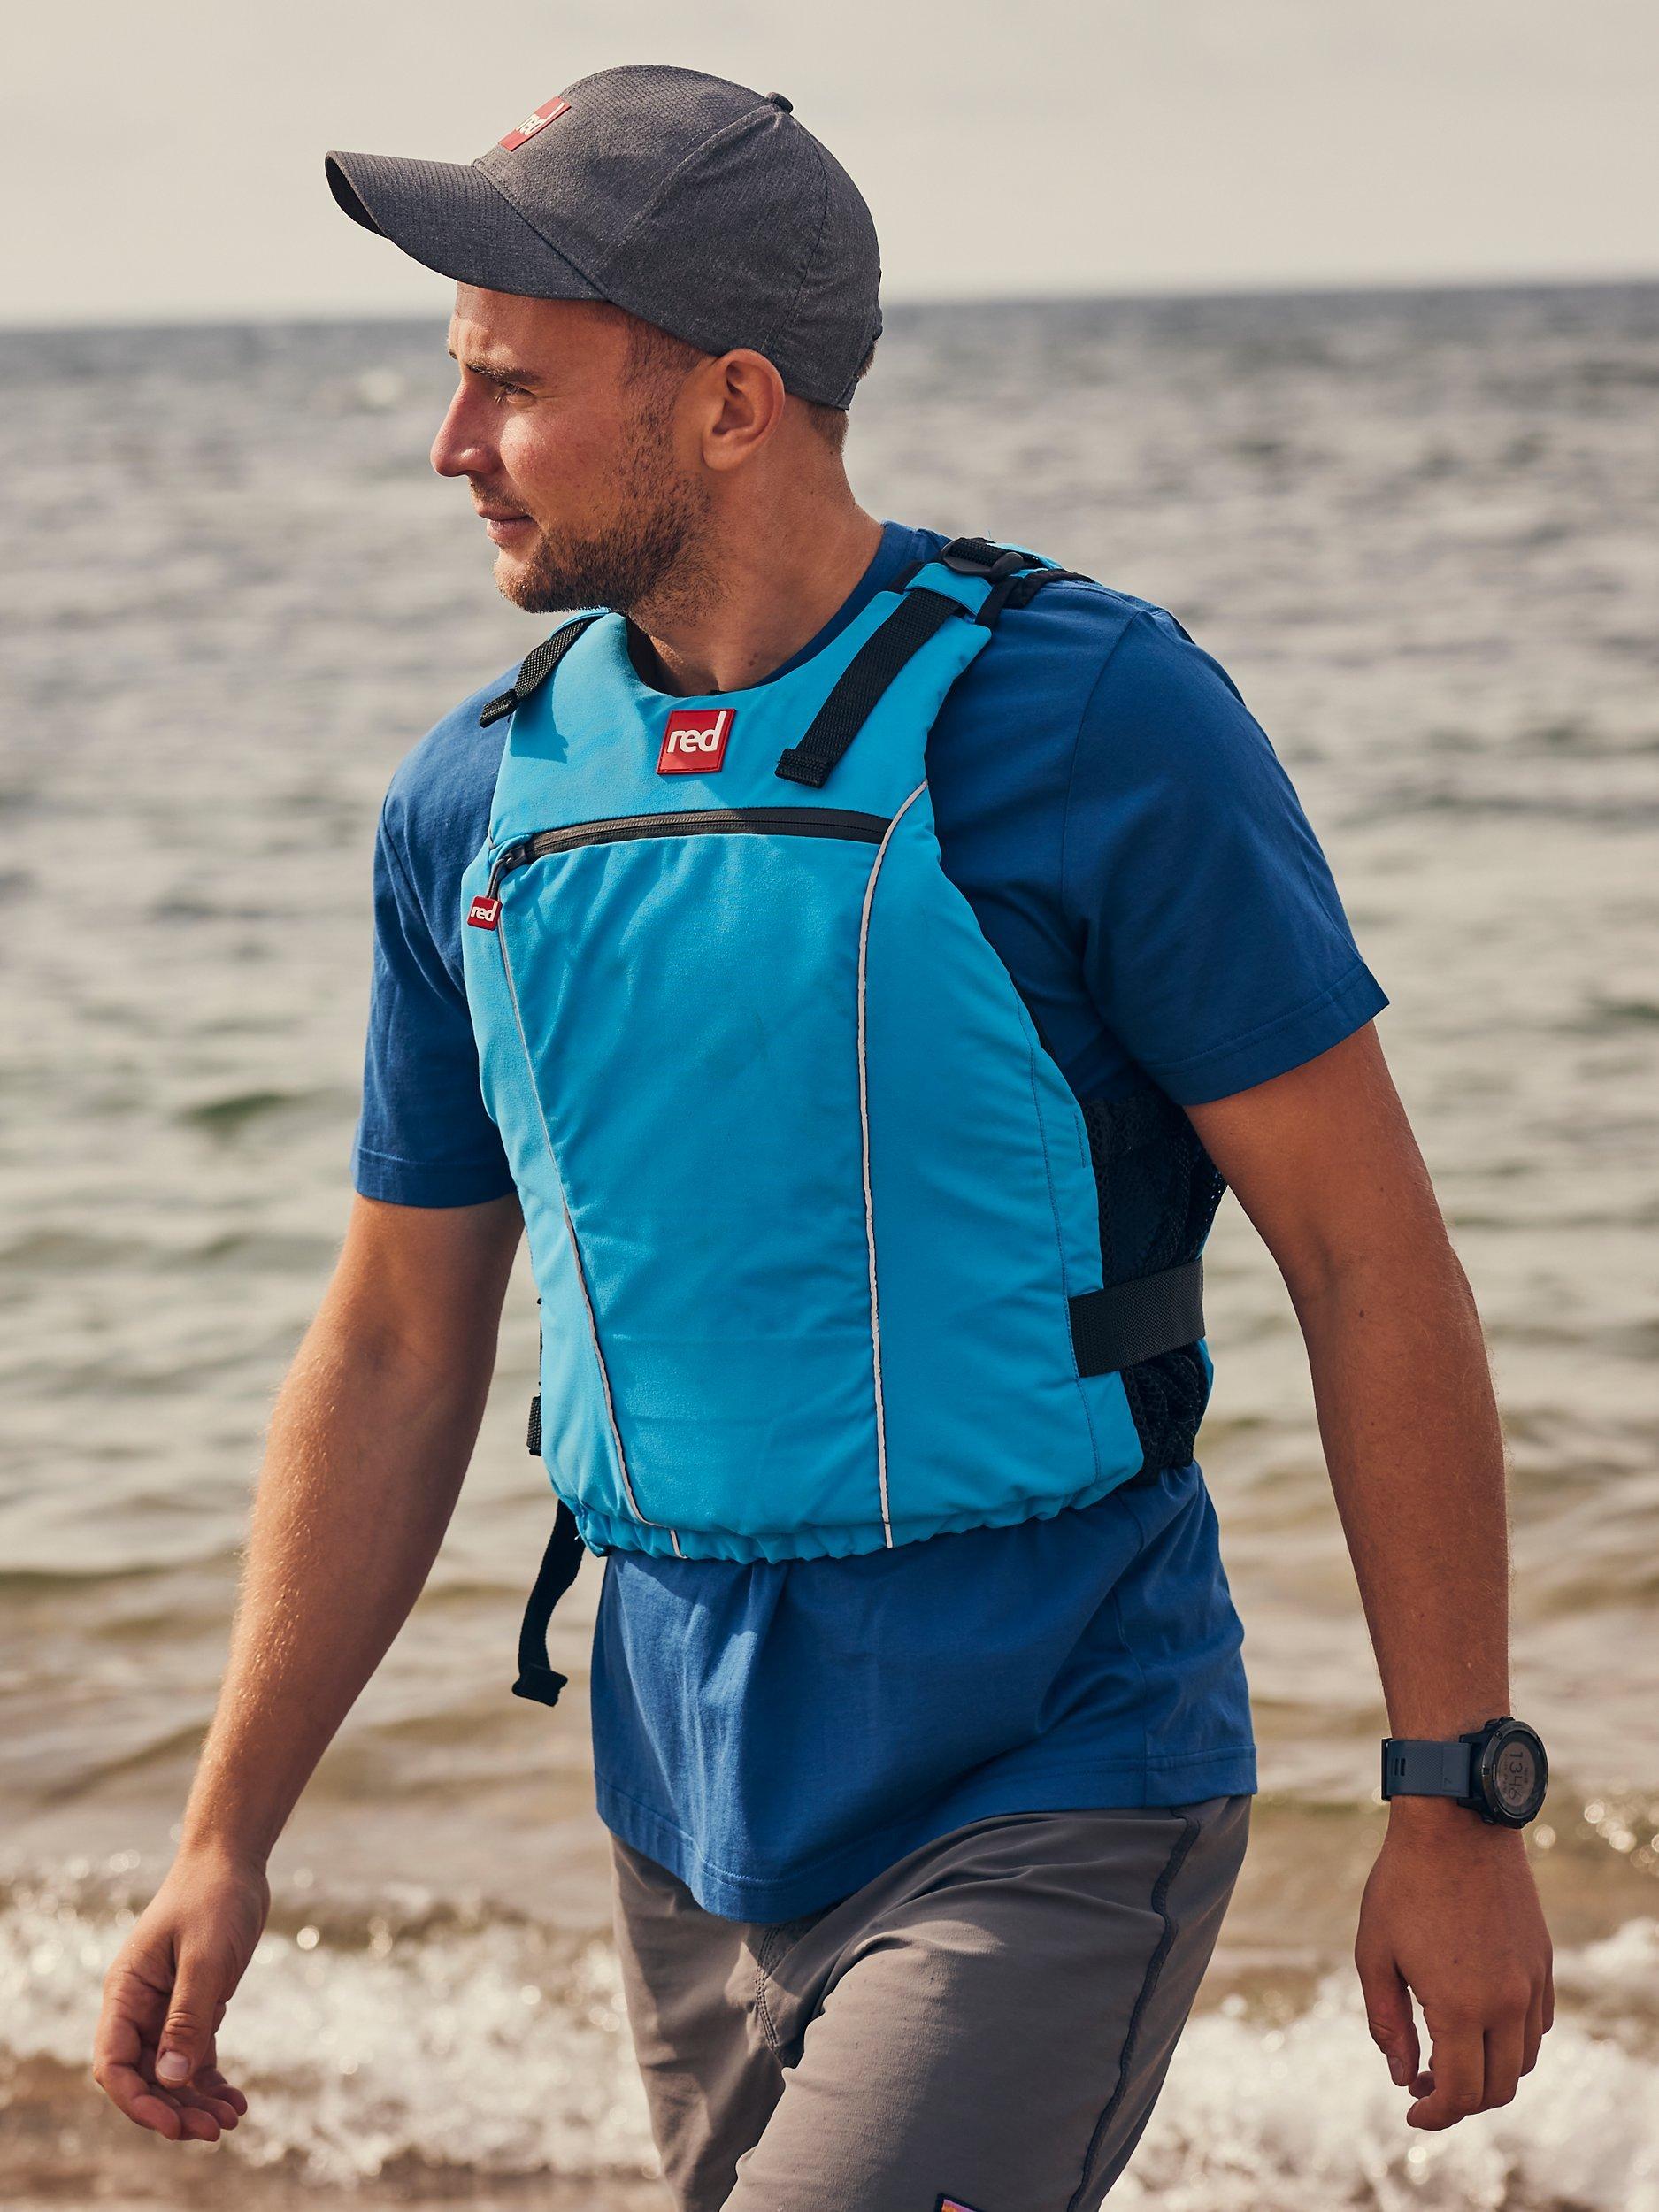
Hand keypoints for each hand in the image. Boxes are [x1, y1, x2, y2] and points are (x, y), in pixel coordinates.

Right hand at [93, 1846, 268, 2141]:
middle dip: (172, 2109)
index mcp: (126, 1993)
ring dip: (194, 2102)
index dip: (138, 2100)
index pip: (114, 2064)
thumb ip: (188, 2016)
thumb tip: (170, 2079)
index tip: (173, 2122)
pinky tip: (237, 2102)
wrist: (232, 1862)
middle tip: (212, 2132)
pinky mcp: (195, 2008)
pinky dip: (211, 2082)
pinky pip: (195, 2058)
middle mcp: (139, 2007)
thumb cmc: (213, 1897)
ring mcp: (165, 2010)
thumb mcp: (205, 1956)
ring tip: (229, 2122)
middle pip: (143, 2077)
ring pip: (171, 2074)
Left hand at [1355, 1798, 1552, 2128]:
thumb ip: (1388, 2022)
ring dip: (1489, 2072)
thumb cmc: (1404, 1883)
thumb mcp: (1375, 1952)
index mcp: (1460, 2006)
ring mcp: (1531, 1982)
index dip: (1435, 2114)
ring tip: (1447, 2053)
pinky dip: (1512, 2039)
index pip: (1460, 2093)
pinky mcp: (1542, 1961)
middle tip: (1423, 2085)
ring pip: (1523, 2060)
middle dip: (1461, 2100)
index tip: (1412, 2111)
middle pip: (1498, 2088)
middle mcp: (1506, 2002)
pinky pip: (1538, 2024)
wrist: (1455, 1823)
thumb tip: (1401, 2075)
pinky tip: (1477, 2019)